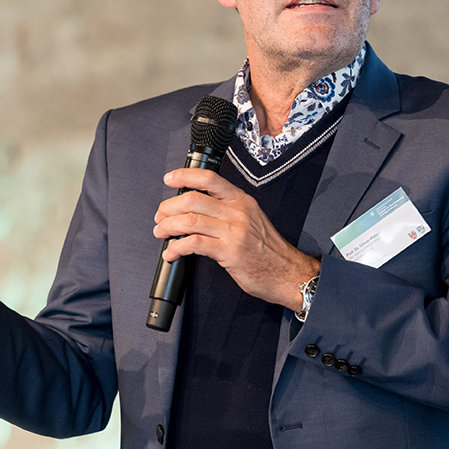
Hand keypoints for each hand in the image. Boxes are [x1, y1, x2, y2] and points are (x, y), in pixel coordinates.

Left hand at [153, 168, 318, 310]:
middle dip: (168, 207)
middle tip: (161, 217)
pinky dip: (176, 247)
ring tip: (161, 233)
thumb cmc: (267, 249)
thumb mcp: (251, 219)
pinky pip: (194, 244)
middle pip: (193, 199)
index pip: (210, 179)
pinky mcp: (229, 252)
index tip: (169, 178)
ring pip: (190, 220)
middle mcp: (237, 212)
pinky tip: (172, 253)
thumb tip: (195, 207)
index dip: (185, 175)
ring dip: (168, 227)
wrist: (287, 272)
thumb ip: (227, 210)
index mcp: (242, 201)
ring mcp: (233, 232)